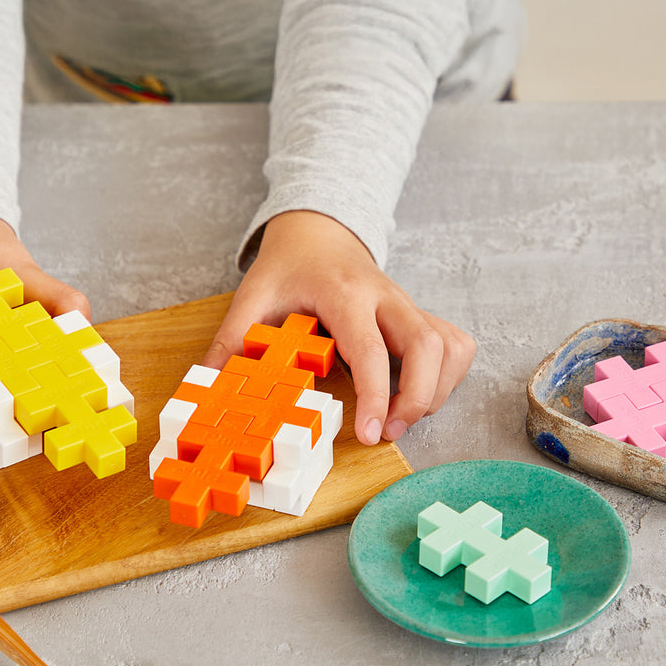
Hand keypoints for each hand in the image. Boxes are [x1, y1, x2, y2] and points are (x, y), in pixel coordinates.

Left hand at [203, 210, 474, 444]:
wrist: (318, 232)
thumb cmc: (288, 268)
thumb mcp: (252, 298)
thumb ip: (233, 342)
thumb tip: (211, 389)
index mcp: (345, 294)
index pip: (371, 348)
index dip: (376, 395)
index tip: (371, 433)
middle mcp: (386, 297)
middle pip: (428, 346)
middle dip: (419, 398)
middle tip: (388, 432)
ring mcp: (408, 305)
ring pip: (450, 346)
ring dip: (437, 390)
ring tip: (401, 420)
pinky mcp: (419, 314)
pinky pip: (454, 344)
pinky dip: (448, 376)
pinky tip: (420, 394)